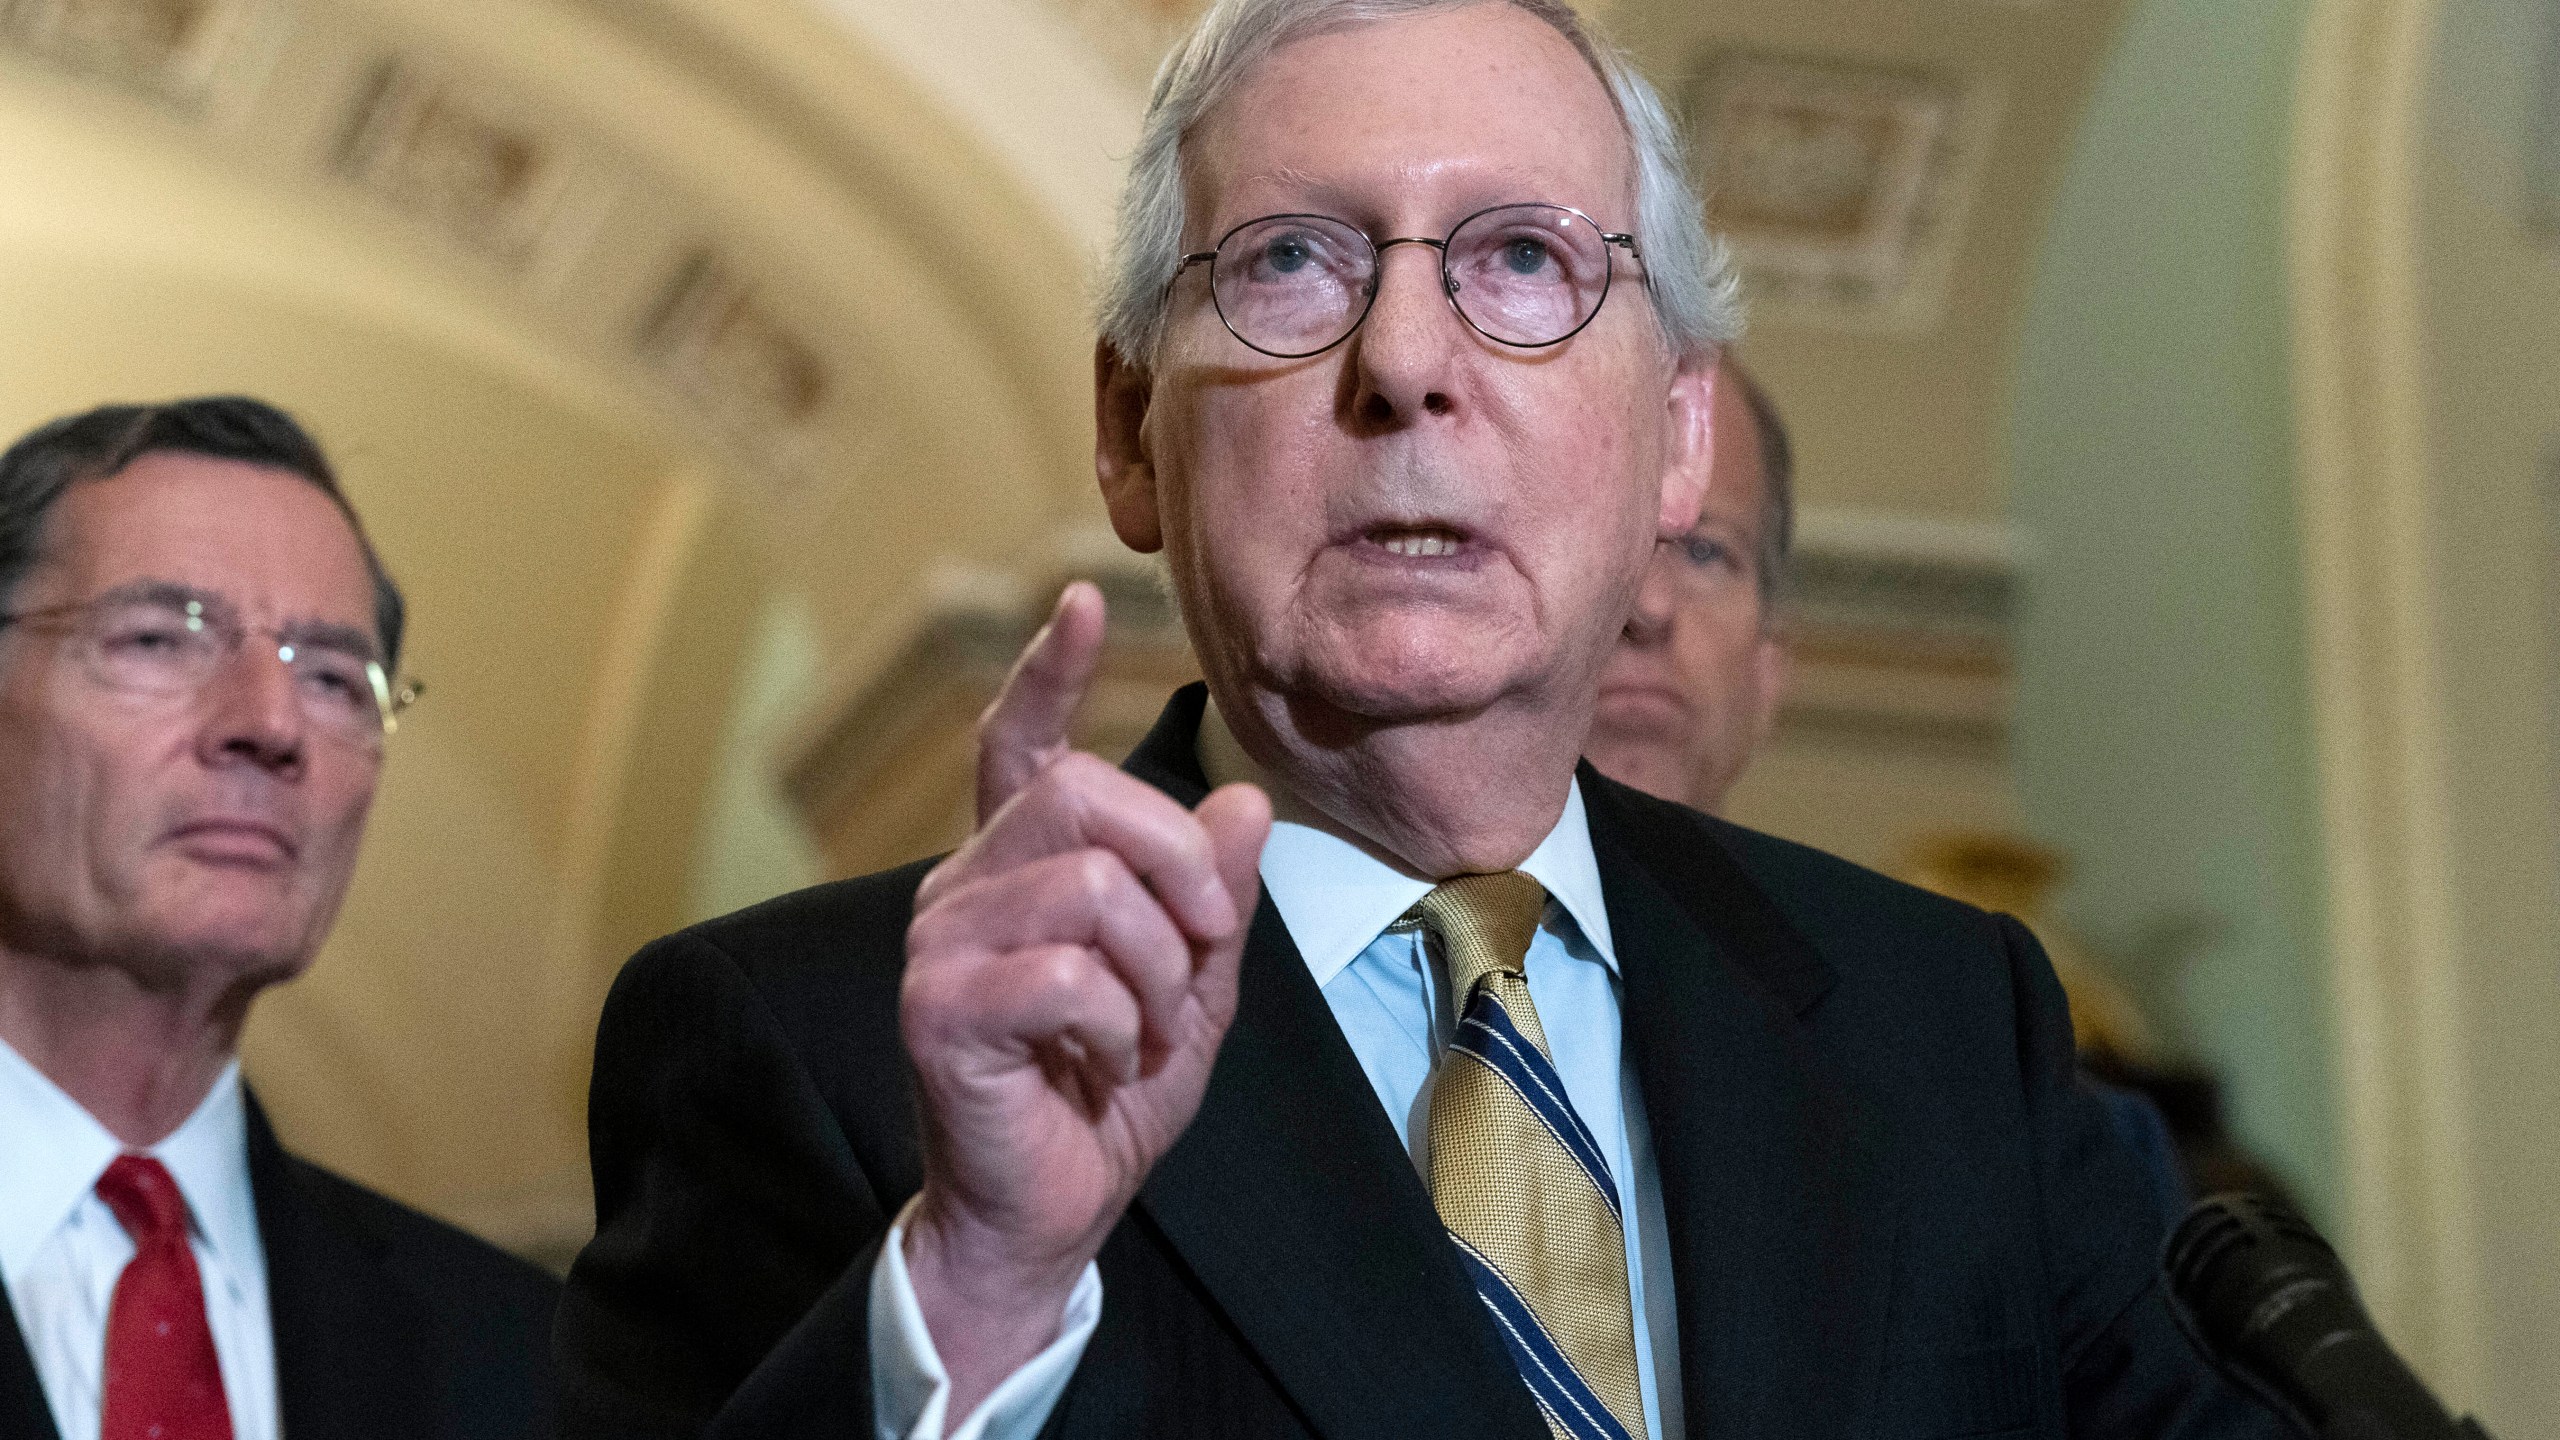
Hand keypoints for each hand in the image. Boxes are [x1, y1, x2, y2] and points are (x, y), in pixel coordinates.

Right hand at [898, 582, 1270, 1421]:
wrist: (1048, 1213)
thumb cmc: (1105, 1096)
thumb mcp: (1192, 989)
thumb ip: (1216, 901)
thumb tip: (1248, 804)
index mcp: (1020, 869)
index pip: (1021, 746)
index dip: (1048, 674)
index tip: (1083, 603)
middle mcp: (966, 885)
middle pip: (1087, 798)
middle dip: (1181, 872)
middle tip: (1200, 953)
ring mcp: (942, 941)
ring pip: (1091, 886)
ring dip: (1159, 970)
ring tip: (1144, 1030)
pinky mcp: (938, 1006)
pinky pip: (1069, 971)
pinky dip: (1121, 1021)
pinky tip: (1100, 1061)